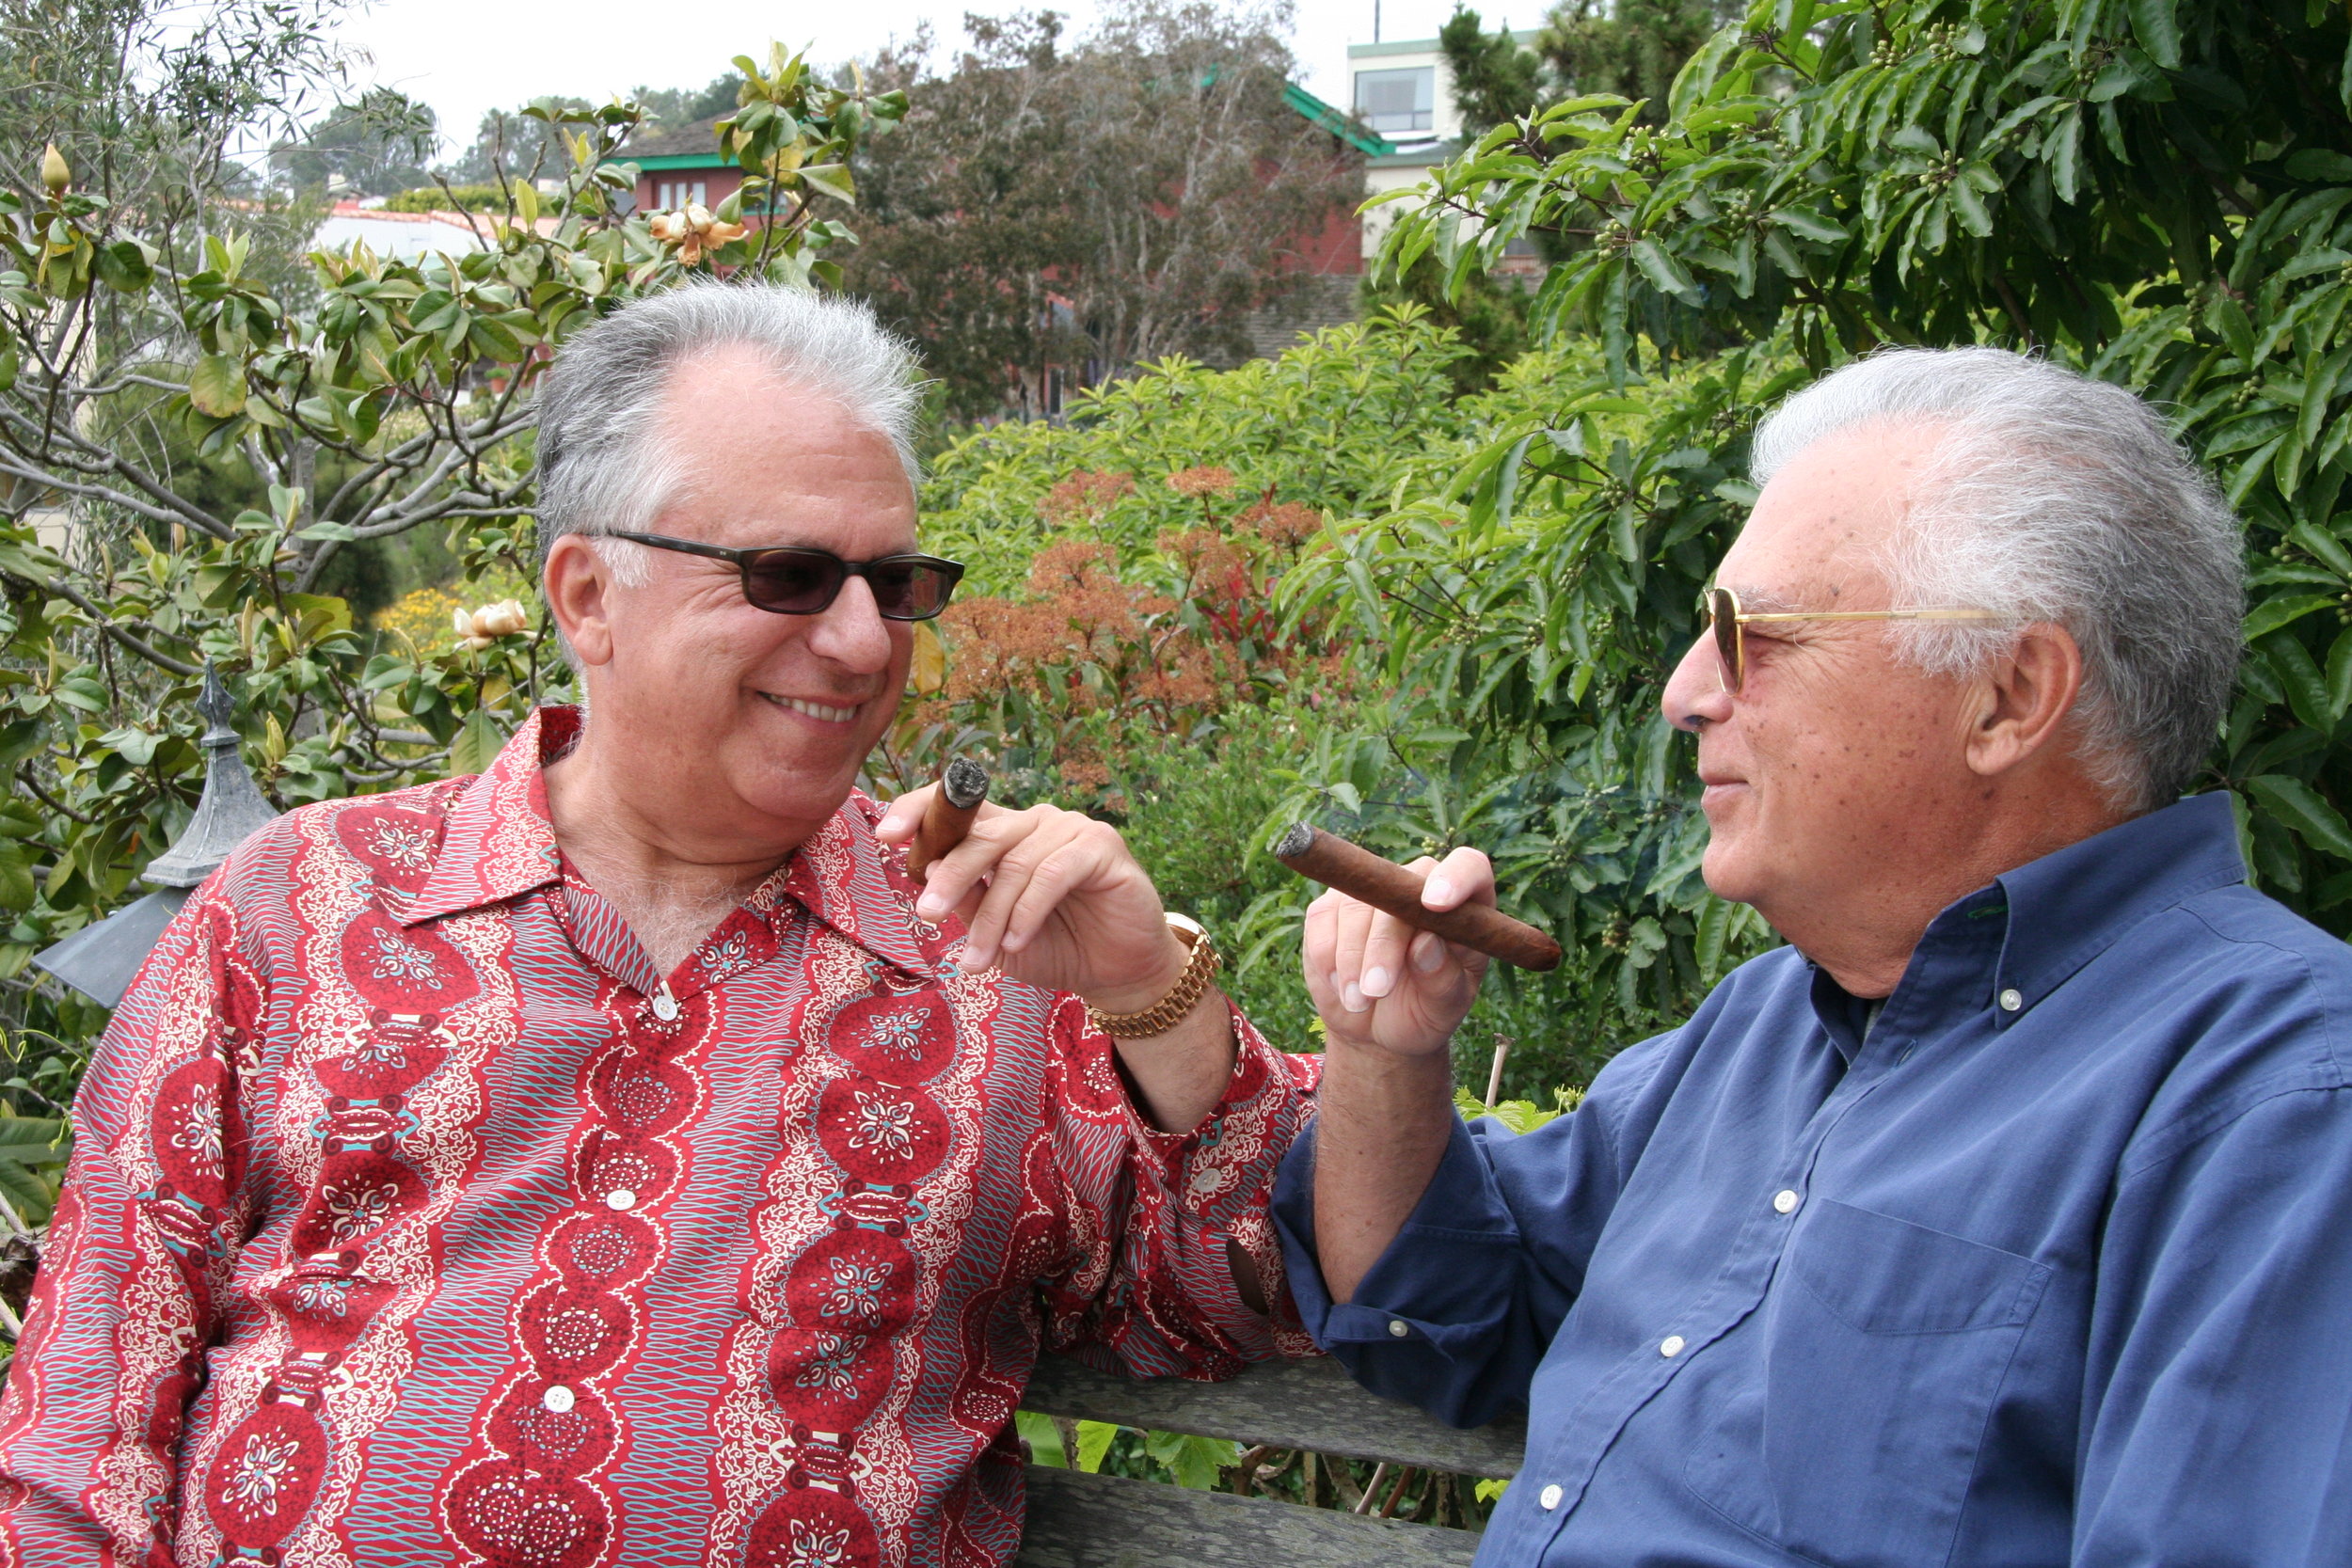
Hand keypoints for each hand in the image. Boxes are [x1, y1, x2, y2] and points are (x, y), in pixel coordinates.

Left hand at [875, 787, 1186, 1011]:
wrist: (1115, 972)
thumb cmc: (1052, 947)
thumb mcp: (994, 932)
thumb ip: (967, 900)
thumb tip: (927, 867)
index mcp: (1002, 834)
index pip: (955, 806)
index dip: (917, 811)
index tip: (885, 836)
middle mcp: (1033, 822)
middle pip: (980, 836)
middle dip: (949, 876)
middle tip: (926, 912)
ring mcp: (1069, 829)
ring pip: (1014, 864)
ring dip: (992, 917)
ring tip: (979, 959)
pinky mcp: (1101, 846)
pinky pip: (1053, 873)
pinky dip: (1029, 911)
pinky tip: (1018, 942)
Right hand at [1302, 846, 1493, 1056]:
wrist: (1377, 1026)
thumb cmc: (1424, 1010)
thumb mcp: (1445, 1007)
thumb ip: (1443, 979)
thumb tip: (1427, 944)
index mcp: (1463, 905)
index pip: (1468, 867)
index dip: (1455, 877)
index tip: (1436, 904)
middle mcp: (1416, 886)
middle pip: (1397, 891)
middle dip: (1384, 943)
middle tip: (1377, 990)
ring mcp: (1370, 892)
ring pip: (1354, 906)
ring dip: (1351, 959)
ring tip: (1359, 1002)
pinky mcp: (1330, 907)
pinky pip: (1321, 921)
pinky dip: (1327, 959)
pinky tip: (1341, 988)